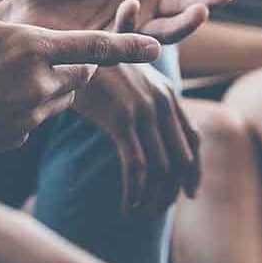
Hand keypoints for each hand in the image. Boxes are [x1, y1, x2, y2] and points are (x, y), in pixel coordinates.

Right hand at [0, 0, 161, 176]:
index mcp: (31, 50)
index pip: (96, 47)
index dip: (129, 44)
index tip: (157, 45)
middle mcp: (36, 88)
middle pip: (81, 75)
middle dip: (77, 61)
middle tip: (47, 46)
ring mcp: (24, 118)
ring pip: (59, 97)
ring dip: (51, 82)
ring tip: (10, 68)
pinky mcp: (10, 140)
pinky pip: (33, 118)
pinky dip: (26, 104)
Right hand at [73, 63, 199, 212]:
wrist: (67, 52)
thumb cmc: (92, 67)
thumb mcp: (128, 80)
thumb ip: (144, 102)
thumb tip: (152, 135)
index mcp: (168, 93)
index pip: (193, 140)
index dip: (194, 170)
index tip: (189, 193)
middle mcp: (161, 102)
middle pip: (181, 158)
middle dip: (173, 189)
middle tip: (159, 209)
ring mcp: (143, 111)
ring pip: (161, 168)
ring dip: (154, 196)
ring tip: (142, 210)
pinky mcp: (121, 121)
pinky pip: (137, 167)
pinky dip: (135, 191)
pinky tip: (127, 204)